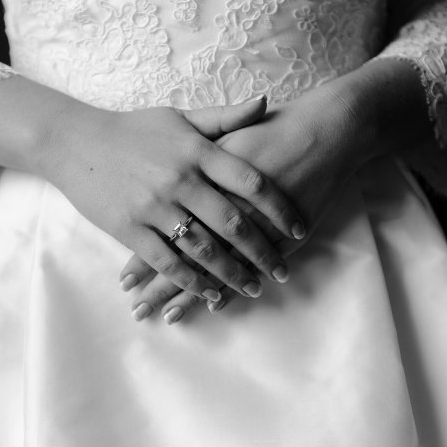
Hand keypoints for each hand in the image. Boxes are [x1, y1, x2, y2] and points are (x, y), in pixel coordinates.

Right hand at [39, 97, 306, 313]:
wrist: (74, 142)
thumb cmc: (132, 130)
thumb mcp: (179, 117)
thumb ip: (224, 118)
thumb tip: (267, 102)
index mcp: (197, 151)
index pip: (251, 182)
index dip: (281, 209)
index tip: (300, 229)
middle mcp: (180, 180)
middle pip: (233, 223)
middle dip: (263, 252)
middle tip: (283, 271)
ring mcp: (154, 207)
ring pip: (203, 249)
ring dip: (232, 273)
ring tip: (252, 288)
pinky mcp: (130, 229)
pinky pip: (168, 262)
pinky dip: (192, 282)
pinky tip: (211, 295)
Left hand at [119, 59, 432, 322]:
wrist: (322, 131)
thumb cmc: (271, 131)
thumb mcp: (225, 136)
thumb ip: (193, 157)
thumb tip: (166, 175)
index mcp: (197, 183)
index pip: (161, 229)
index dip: (142, 256)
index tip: (124, 280)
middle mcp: (215, 207)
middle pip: (178, 253)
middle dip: (156, 284)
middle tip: (136, 308)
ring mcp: (245, 224)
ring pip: (208, 267)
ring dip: (186, 293)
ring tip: (165, 315)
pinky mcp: (271, 236)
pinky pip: (244, 267)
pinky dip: (229, 285)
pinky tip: (213, 305)